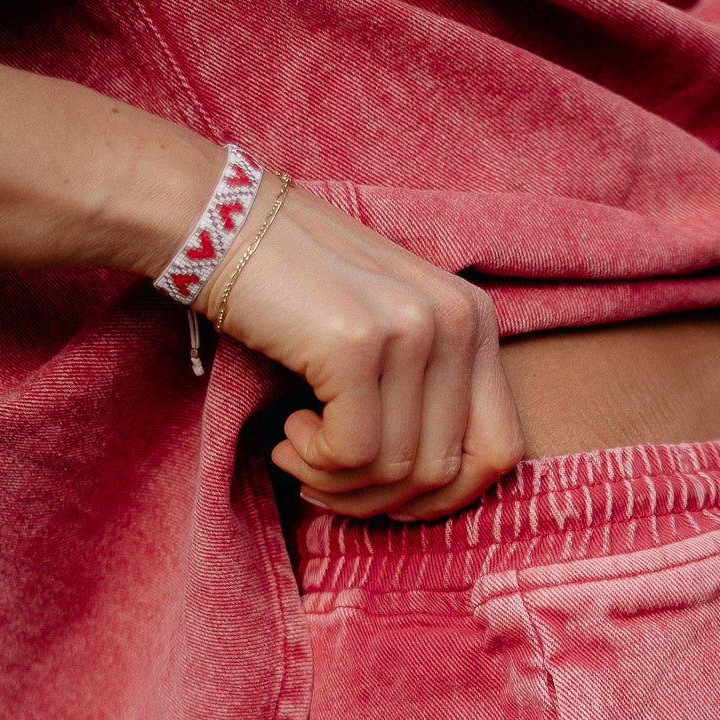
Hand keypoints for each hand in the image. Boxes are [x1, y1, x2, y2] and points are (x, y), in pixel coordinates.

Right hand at [195, 180, 523, 519]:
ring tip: (298, 448)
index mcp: (476, 321)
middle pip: (445, 471)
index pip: (502, 451)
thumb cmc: (297, 291)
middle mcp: (457, 319)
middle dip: (379, 498)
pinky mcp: (355, 344)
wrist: (217, 221)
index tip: (387, 495)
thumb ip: (428, 397)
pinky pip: (351, 454)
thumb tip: (435, 492)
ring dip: (336, 481)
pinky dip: (312, 461)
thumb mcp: (388, 333)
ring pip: (396, 470)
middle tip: (326, 478)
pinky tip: (287, 430)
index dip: (446, 497)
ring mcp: (411, 329)